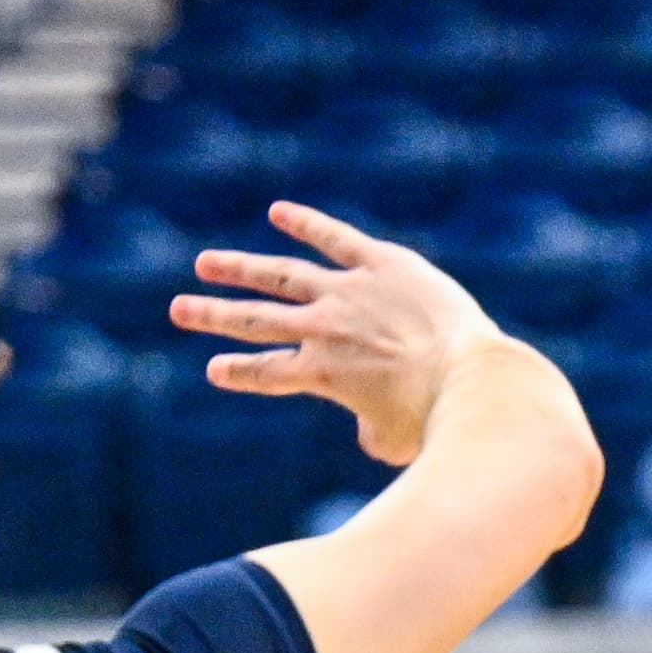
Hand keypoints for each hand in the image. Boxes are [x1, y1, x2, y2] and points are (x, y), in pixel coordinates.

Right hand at [170, 204, 511, 466]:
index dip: (239, 373)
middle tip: (179, 309)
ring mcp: (349, 292)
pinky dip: (306, 223)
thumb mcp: (393, 440)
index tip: (214, 370)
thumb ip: (369, 432)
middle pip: (256, 320)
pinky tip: (278, 212)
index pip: (266, 372)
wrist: (473, 380)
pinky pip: (336, 238)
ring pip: (282, 275)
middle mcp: (324, 329)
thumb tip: (370, 426)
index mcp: (321, 374)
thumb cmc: (437, 420)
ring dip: (240, 268)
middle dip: (214, 316)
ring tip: (206, 264)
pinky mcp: (383, 264)